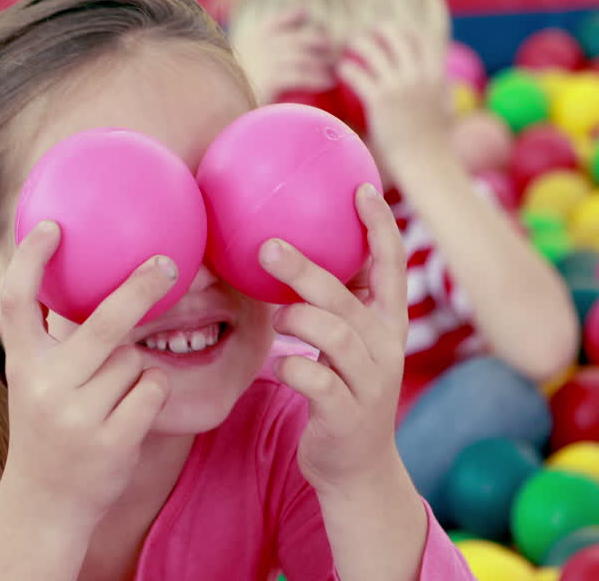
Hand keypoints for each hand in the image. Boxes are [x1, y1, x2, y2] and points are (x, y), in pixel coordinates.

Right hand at [0, 222, 176, 524]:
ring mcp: (78, 416)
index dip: (32, 260)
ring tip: (109, 401)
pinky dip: (149, 395)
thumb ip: (51, 343)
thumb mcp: (32, 383)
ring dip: (134, 371)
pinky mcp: (111, 441)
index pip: (18, 301)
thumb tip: (89, 285)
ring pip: (134, 361)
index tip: (53, 226)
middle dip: (139, 289)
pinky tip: (128, 415)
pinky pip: (151, 390)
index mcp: (22, 364)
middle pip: (103, 324)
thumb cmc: (46, 430)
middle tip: (167, 263)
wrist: (43, 505)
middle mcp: (44, 386)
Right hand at [232, 7, 334, 105]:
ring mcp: (262, 61)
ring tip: (335, 70)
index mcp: (247, 42)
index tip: (306, 14)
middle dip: (317, 41)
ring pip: (301, 57)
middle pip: (295, 39)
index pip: (272, 23)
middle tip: (333, 51)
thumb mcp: (240, 70)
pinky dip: (316, 78)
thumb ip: (257, 57)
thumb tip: (278, 47)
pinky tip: (328, 83)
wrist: (221, 110)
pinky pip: (300, 75)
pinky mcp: (269, 79)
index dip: (291, 16)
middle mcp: (255, 47)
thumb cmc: (233, 95)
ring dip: (321, 62)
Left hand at [259, 184, 409, 492]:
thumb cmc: (339, 394)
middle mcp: (384, 349)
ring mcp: (369, 383)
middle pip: (349, 299)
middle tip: (268, 247)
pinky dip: (292, 368)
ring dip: (298, 318)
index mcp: (385, 326)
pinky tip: (278, 365)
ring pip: (334, 335)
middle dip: (309, 270)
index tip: (361, 186)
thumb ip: (328, 305)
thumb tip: (282, 249)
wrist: (357, 471)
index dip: (379, 227)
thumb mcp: (342, 346)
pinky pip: (315, 380)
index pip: (390, 267)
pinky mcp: (347, 415)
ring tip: (277, 314)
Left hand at [339, 25, 453, 173]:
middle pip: (399, 38)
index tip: (395, 32)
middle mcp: (419, 77)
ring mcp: (399, 87)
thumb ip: (445, 93)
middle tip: (367, 33)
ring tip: (348, 46)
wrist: (425, 162)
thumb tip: (447, 85)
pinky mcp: (380, 100)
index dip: (408, 32)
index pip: (424, 40)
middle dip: (382, 30)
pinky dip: (347, 68)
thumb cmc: (434, 143)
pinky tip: (340, 70)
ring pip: (375, 52)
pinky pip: (358, 75)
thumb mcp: (446, 110)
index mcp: (436, 76)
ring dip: (360, 44)